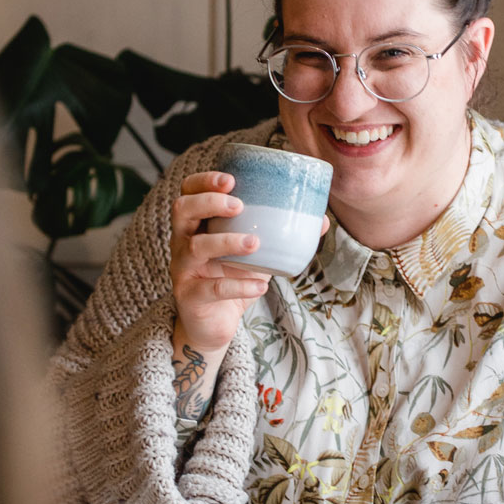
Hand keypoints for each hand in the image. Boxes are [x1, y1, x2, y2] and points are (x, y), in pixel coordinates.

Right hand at [169, 171, 271, 355]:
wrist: (215, 324)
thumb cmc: (234, 278)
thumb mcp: (258, 254)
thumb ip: (281, 236)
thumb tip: (320, 219)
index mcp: (197, 224)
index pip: (189, 191)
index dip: (204, 181)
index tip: (231, 179)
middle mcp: (183, 241)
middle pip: (182, 209)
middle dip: (209, 202)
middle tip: (239, 206)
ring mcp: (183, 269)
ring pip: (195, 247)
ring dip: (226, 241)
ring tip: (255, 243)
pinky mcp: (190, 297)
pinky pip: (210, 289)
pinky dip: (237, 286)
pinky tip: (260, 286)